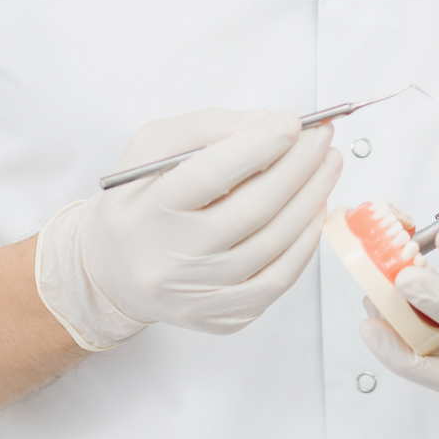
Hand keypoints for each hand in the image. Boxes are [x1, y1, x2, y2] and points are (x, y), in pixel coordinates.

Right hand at [35, 110, 341, 347]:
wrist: (112, 271)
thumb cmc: (137, 203)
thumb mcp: (149, 149)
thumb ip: (203, 128)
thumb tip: (264, 124)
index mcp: (148, 209)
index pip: (210, 175)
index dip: (258, 146)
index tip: (292, 123)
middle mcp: (172, 257)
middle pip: (252, 209)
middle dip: (298, 167)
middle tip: (321, 138)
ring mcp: (200, 293)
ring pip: (273, 244)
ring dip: (311, 199)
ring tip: (326, 165)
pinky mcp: (223, 316)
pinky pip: (279, 279)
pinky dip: (305, 241)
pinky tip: (314, 209)